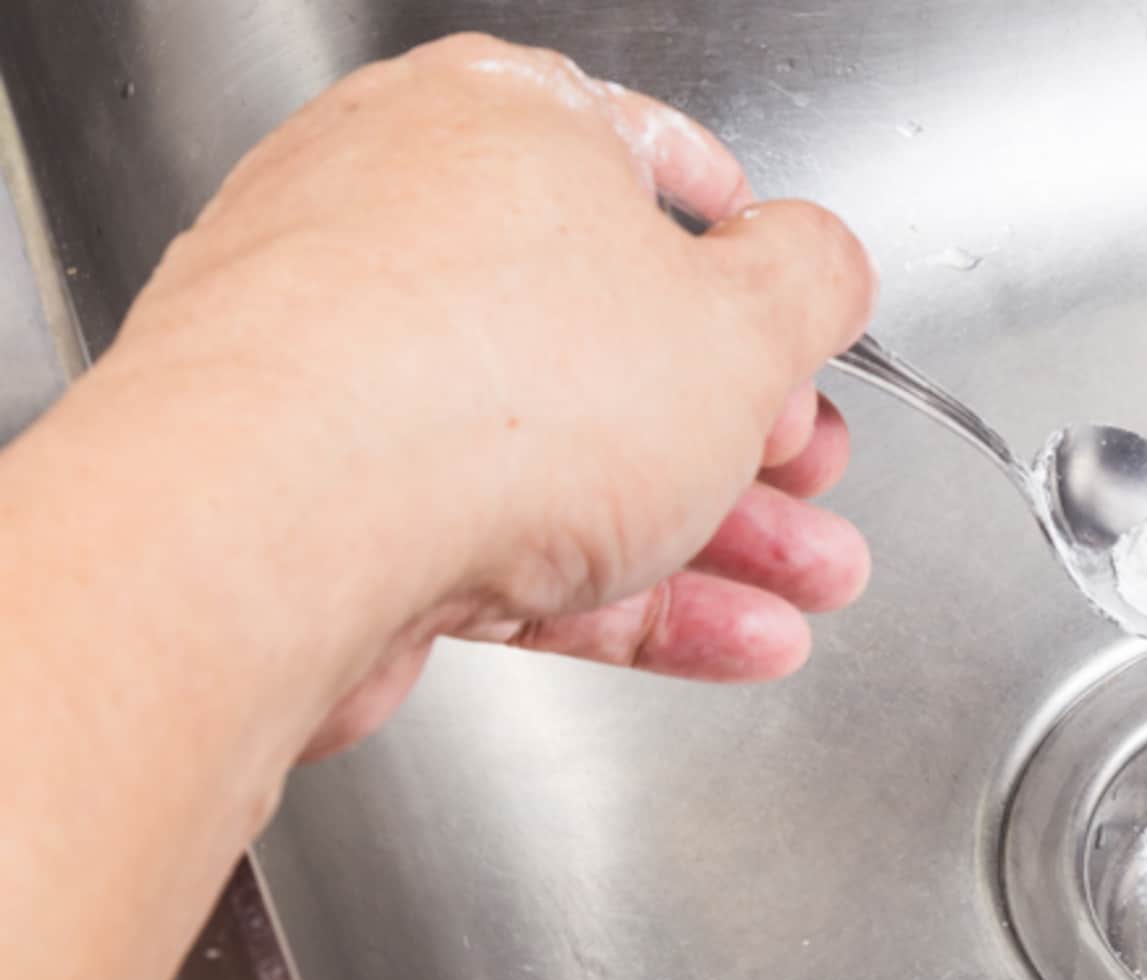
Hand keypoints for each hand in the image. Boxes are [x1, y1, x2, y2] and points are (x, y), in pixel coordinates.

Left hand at [87, 34, 876, 758]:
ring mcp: (356, 367)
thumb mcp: (743, 322)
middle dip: (753, 429)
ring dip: (715, 529)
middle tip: (817, 475)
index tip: (797, 313)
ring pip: (571, 450)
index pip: (653, 165)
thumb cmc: (485, 387)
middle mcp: (408, 225)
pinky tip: (725, 637)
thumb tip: (826, 265)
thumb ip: (811, 284)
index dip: (752, 253)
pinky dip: (623, 588)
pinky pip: (508, 534)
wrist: (269, 537)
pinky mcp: (330, 499)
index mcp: (501, 125)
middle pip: (621, 333)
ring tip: (808, 581)